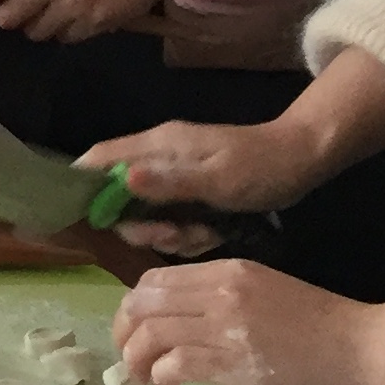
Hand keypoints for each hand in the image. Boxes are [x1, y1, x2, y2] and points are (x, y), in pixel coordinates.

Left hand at [0, 0, 172, 42]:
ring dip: (40, 26)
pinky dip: (67, 32)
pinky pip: (64, 39)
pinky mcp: (93, 24)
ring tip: (58, 9)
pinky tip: (79, 15)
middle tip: (25, 8)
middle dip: (11, 17)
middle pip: (6, 19)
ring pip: (34, 33)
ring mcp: (72, 5)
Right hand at [75, 116, 323, 258]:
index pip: (99, 158)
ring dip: (169, 233)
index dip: (80, 183)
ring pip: (149, 212)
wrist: (304, 159)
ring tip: (201, 236)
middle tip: (169, 237)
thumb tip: (123, 180)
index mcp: (157, 147)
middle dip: (140, 224)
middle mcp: (159, 159)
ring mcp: (176, 176)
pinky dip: (190, 233)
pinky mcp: (193, 192)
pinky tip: (213, 234)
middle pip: (120, 195)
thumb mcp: (217, 179)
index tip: (80, 216)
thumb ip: (170, 182)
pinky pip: (174, 218)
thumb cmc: (260, 167)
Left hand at [111, 259, 384, 384]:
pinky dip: (161, 377)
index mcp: (229, 271)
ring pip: (151, 334)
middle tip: (128, 358)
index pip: (154, 280)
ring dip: (136, 359)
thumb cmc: (332, 327)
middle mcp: (220, 293)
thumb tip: (190, 323)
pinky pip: (175, 365)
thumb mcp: (270, 294)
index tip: (135, 331)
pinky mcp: (236, 365)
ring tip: (143, 378)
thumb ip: (227, 300)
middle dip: (124, 332)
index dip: (133, 308)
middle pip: (142, 304)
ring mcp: (226, 327)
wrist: (374, 351)